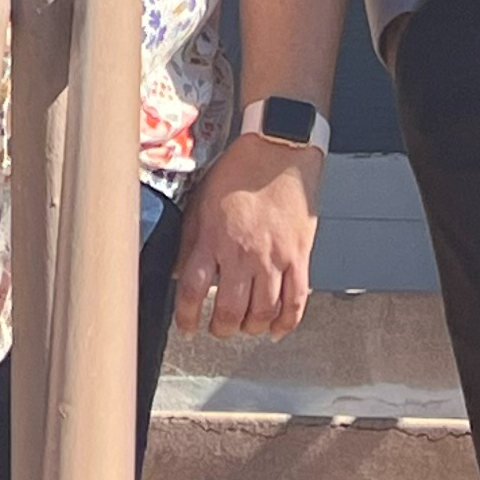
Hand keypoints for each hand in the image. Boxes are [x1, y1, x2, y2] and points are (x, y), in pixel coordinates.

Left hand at [174, 133, 321, 337]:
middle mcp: (242, 253)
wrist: (280, 149)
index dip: (187, 317)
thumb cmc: (240, 171)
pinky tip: (277, 329)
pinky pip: (296, 301)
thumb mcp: (202, 202)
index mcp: (213, 238)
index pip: (192, 291)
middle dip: (221, 328)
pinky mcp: (299, 256)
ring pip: (262, 312)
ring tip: (245, 326)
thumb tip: (180, 273)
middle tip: (218, 328)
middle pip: (229, 310)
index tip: (187, 327)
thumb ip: (191, 241)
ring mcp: (273, 257)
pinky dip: (286, 322)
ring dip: (251, 328)